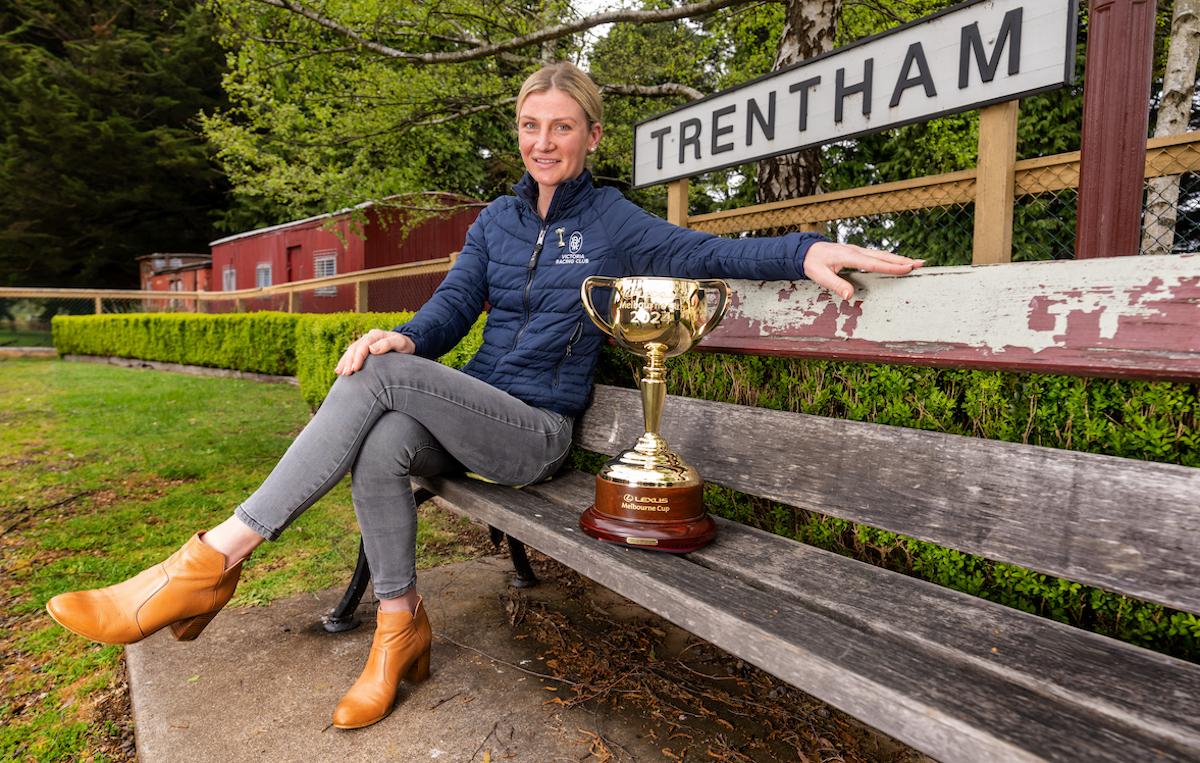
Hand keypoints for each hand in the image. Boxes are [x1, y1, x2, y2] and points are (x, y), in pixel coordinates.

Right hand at [334, 329, 414, 375]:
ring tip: (340, 372)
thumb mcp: (399, 343)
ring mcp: (364, 343)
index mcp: (375, 335)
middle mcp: (368, 338)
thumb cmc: (404, 344)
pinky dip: (345, 361)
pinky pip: (352, 354)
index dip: (358, 357)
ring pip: (350, 351)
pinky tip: (339, 370)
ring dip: (344, 362)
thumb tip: (371, 349)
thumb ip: (387, 344)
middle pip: (354, 348)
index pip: (363, 346)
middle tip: (346, 373)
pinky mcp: (363, 349)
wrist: (406, 343)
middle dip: (348, 361)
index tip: (355, 368)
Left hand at [803, 242, 924, 299]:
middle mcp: (856, 250)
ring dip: (899, 258)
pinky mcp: (857, 252)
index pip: (873, 263)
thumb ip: (836, 285)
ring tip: (915, 263)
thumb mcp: (820, 276)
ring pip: (881, 254)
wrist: (806, 250)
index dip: (891, 266)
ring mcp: (857, 250)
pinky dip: (889, 258)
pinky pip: (876, 256)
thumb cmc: (812, 263)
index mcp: (848, 256)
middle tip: (920, 263)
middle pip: (883, 256)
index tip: (907, 267)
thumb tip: (850, 296)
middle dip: (902, 260)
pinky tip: (898, 262)